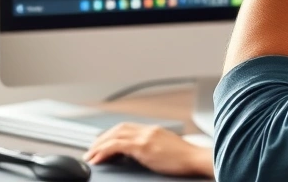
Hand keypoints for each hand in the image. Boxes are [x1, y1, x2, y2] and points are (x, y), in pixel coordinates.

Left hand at [84, 123, 213, 177]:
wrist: (196, 159)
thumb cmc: (186, 159)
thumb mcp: (167, 150)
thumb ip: (153, 148)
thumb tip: (140, 155)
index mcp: (154, 131)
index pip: (127, 127)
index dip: (112, 135)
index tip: (102, 143)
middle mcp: (148, 130)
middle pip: (118, 129)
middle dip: (102, 138)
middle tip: (91, 149)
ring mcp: (145, 137)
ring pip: (114, 135)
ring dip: (99, 145)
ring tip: (90, 155)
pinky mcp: (143, 147)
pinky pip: (117, 146)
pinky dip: (104, 151)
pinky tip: (98, 158)